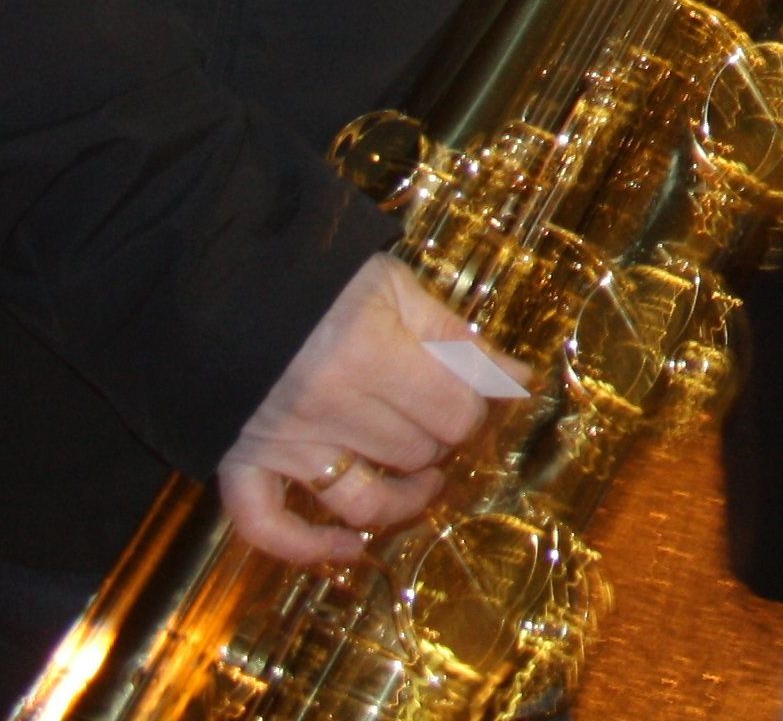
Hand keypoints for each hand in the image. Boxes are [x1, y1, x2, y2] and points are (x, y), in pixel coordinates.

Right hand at [216, 255, 522, 563]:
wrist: (219, 283)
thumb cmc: (318, 279)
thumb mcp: (394, 288)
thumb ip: (455, 336)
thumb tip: (518, 377)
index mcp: (372, 355)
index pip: (455, 412)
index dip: (475, 406)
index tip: (473, 392)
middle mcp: (328, 408)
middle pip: (416, 454)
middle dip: (441, 440)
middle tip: (441, 419)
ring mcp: (283, 444)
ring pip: (364, 501)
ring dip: (405, 498)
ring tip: (424, 478)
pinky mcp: (241, 464)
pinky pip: (270, 529)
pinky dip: (311, 548)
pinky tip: (351, 547)